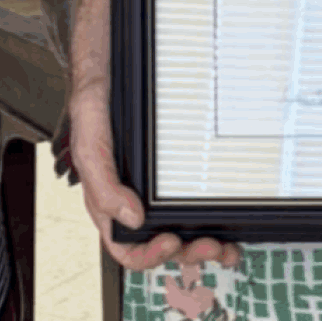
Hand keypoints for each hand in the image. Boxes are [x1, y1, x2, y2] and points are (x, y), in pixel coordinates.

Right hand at [68, 79, 240, 272]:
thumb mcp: (90, 142)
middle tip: (212, 245)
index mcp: (109, 201)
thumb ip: (102, 184)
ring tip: (228, 246)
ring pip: (182, 229)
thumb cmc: (96, 103)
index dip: (149, 255)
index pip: (125, 247)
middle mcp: (134, 199)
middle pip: (162, 244)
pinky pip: (195, 202)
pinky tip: (231, 221)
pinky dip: (214, 217)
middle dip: (188, 252)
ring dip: (206, 244)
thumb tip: (130, 219)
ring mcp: (156, 187)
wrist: (112, 65)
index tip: (171, 240)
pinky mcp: (177, 170)